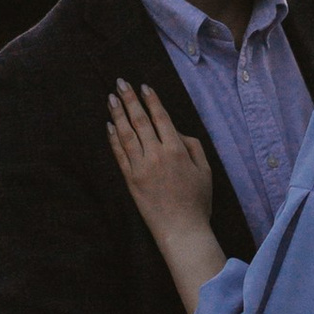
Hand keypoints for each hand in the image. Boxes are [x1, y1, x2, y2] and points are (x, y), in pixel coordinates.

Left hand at [105, 80, 214, 249]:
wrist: (181, 230)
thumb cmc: (197, 201)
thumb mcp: (204, 170)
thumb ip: (192, 146)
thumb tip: (176, 130)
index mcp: (177, 151)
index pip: (161, 118)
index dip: (151, 101)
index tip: (143, 86)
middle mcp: (157, 155)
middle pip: (140, 121)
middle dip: (130, 99)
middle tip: (120, 83)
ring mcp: (141, 168)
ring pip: (126, 134)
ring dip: (118, 114)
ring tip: (111, 98)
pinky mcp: (130, 180)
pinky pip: (119, 155)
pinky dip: (113, 138)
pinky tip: (109, 125)